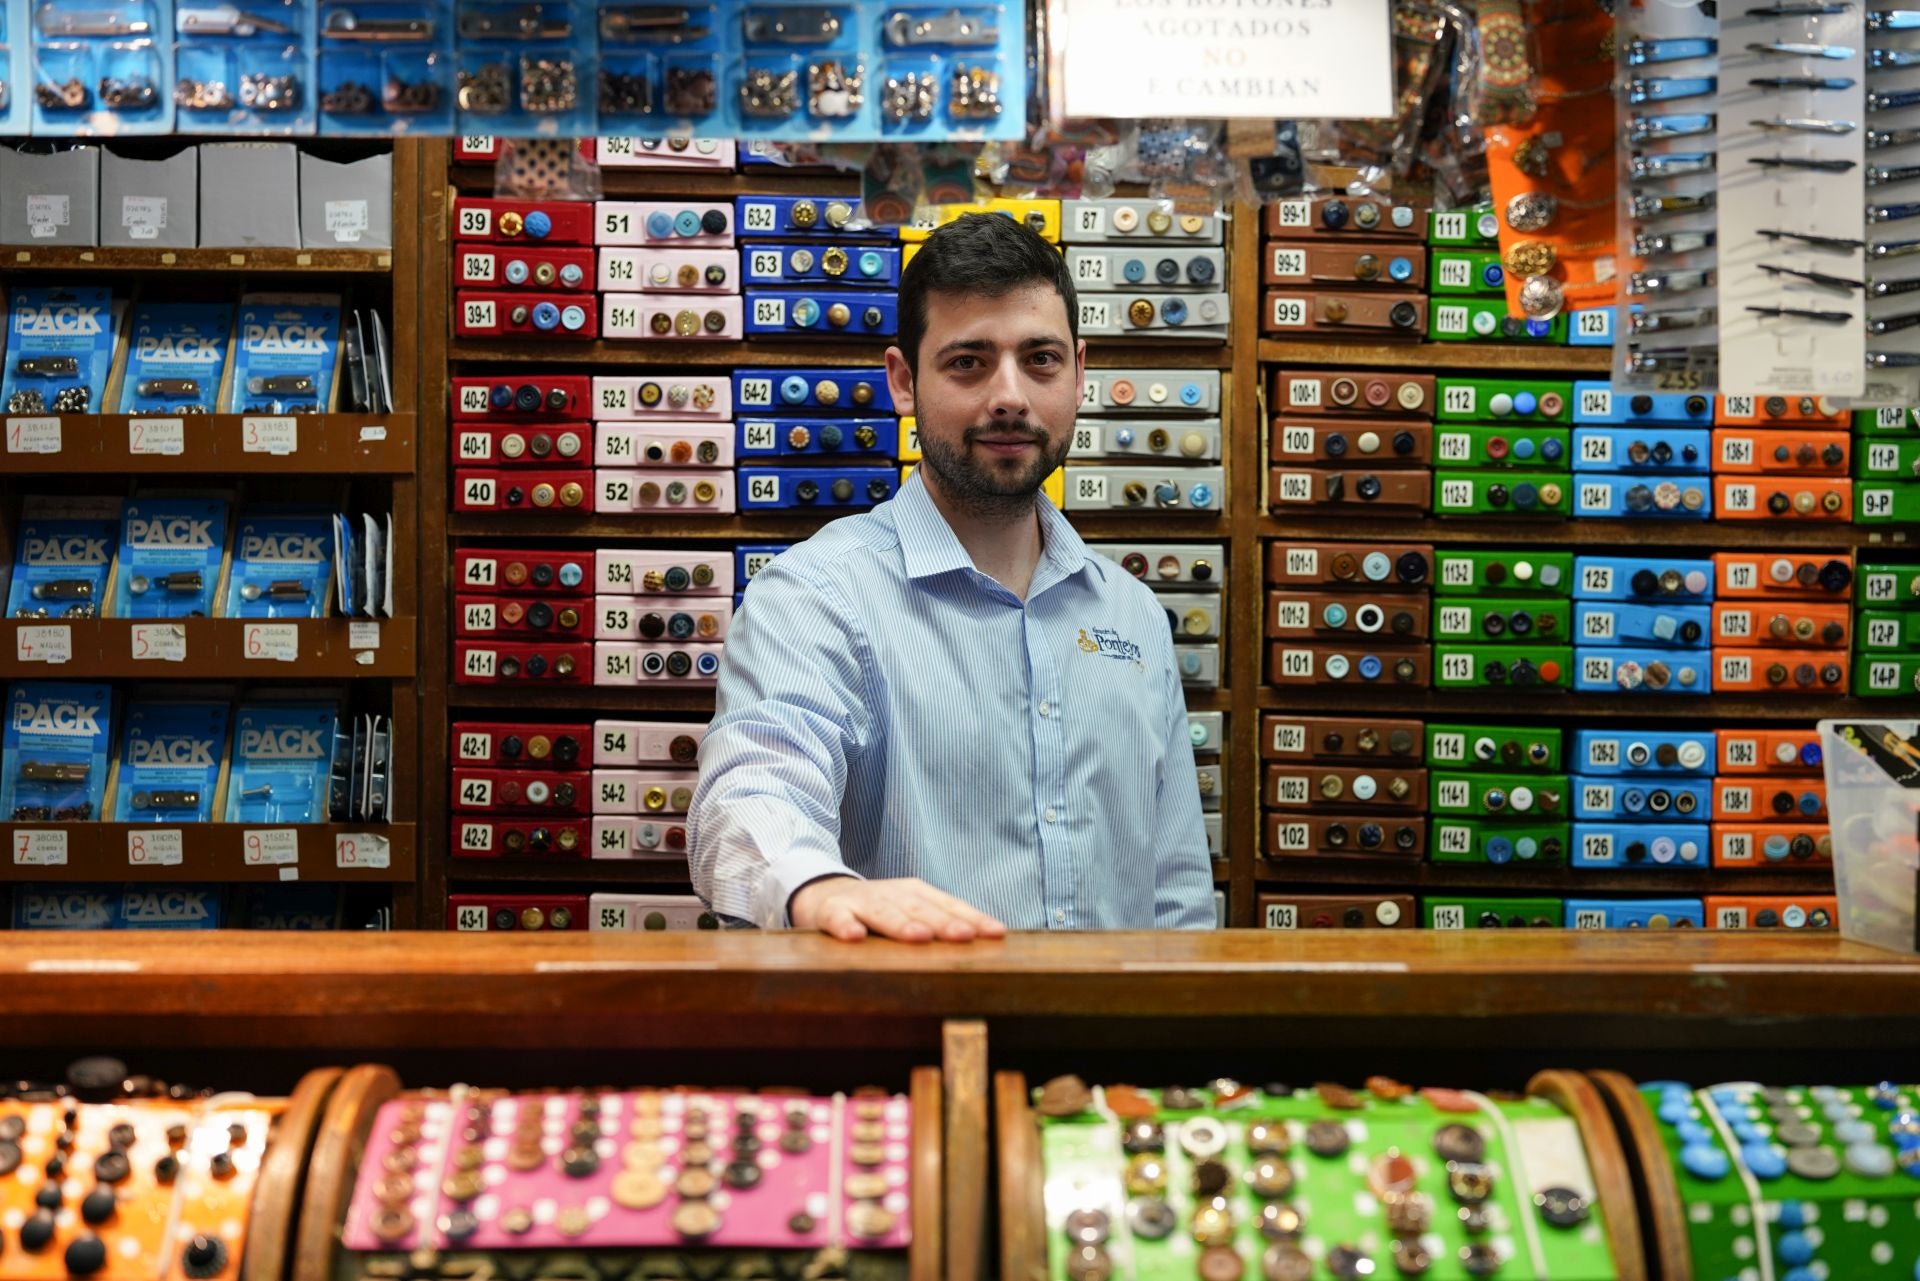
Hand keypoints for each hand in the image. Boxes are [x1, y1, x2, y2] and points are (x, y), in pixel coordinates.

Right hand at [789, 876, 1008, 942]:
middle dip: (944, 923)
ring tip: (919, 937)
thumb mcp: (909, 912)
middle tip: (964, 936)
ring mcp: (861, 901)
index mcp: (915, 894)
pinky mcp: (830, 910)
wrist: (822, 894)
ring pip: (883, 912)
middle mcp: (892, 894)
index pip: (949, 906)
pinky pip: (837, 918)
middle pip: (920, 908)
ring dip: (901, 924)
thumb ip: (939, 925)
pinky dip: (845, 926)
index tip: (996, 933)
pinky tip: (854, 937)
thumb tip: (986, 947)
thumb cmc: (877, 912)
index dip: (973, 919)